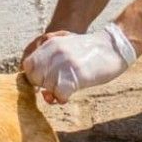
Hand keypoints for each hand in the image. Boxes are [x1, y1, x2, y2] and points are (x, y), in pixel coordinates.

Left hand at [22, 23, 136, 103]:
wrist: (114, 47)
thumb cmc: (91, 52)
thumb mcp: (67, 48)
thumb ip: (51, 63)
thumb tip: (43, 93)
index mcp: (50, 44)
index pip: (27, 65)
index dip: (35, 76)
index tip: (45, 81)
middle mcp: (54, 52)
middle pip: (35, 78)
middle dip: (44, 86)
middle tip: (58, 85)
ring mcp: (65, 63)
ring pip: (47, 87)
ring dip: (56, 92)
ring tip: (68, 88)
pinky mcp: (75, 75)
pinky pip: (59, 94)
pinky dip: (63, 98)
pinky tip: (71, 93)